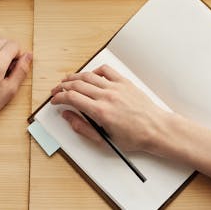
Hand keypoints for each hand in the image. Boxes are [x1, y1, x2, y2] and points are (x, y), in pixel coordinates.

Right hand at [50, 64, 169, 153]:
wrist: (156, 129)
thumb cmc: (134, 137)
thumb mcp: (104, 140)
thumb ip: (82, 127)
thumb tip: (67, 116)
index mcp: (100, 112)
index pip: (71, 98)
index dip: (58, 97)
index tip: (54, 100)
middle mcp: (106, 96)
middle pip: (76, 84)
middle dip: (62, 87)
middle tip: (56, 90)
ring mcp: (116, 87)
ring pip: (88, 76)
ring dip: (74, 77)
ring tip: (67, 80)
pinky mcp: (124, 82)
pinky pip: (105, 70)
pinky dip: (94, 71)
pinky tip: (90, 75)